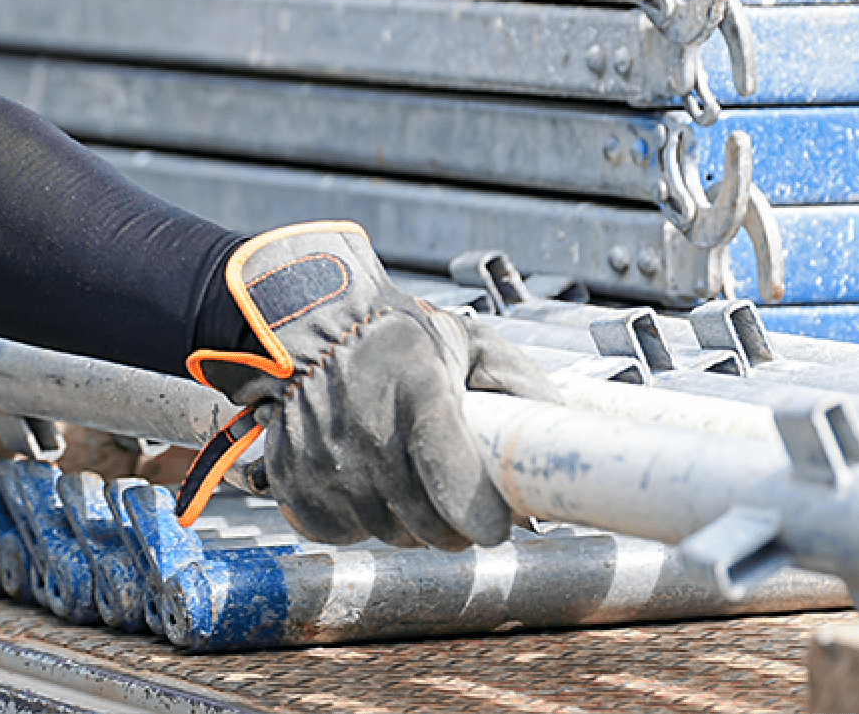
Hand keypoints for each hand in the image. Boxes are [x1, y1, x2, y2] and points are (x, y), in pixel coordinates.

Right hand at [184, 222, 558, 547]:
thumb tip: (563, 445)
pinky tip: (366, 485)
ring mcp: (326, 460)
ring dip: (407, 524)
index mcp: (419, 390)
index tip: (498, 524)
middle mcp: (367, 429)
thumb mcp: (469, 344)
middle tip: (459, 505)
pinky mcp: (295, 481)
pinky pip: (340, 532)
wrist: (311, 324)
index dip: (481, 515)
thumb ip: (522, 390)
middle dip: (454, 526)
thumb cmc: (395, 337)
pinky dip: (357, 520)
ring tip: (409, 484)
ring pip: (388, 534)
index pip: (452, 479)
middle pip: (427, 524)